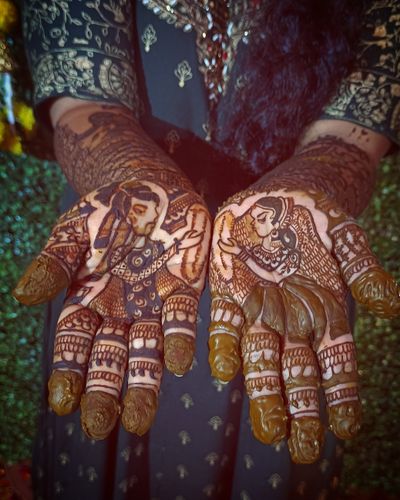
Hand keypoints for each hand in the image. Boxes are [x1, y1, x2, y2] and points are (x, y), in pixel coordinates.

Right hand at [14, 175, 210, 438]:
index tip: (63, 403)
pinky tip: (177, 364)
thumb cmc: (107, 210)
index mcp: (91, 298)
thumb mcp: (74, 231)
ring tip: (140, 419)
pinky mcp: (185, 288)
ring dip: (143, 382)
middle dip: (105, 389)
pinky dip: (179, 340)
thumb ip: (54, 262)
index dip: (69, 371)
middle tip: (100, 426)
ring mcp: (154, 302)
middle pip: (111, 356)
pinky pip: (182, 319)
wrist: (149, 187)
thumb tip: (24, 296)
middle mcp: (122, 309)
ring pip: (147, 349)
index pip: (76, 342)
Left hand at [208, 187, 398, 462]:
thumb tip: (392, 304)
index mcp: (324, 309)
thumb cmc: (320, 216)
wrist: (281, 195)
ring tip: (269, 432)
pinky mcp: (228, 289)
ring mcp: (258, 307)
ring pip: (261, 358)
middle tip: (302, 450)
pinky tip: (225, 372)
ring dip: (264, 394)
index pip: (336, 360)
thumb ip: (363, 270)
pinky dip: (226, 348)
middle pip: (297, 370)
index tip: (346, 429)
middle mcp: (291, 317)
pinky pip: (226, 324)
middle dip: (300, 409)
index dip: (341, 393)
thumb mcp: (346, 237)